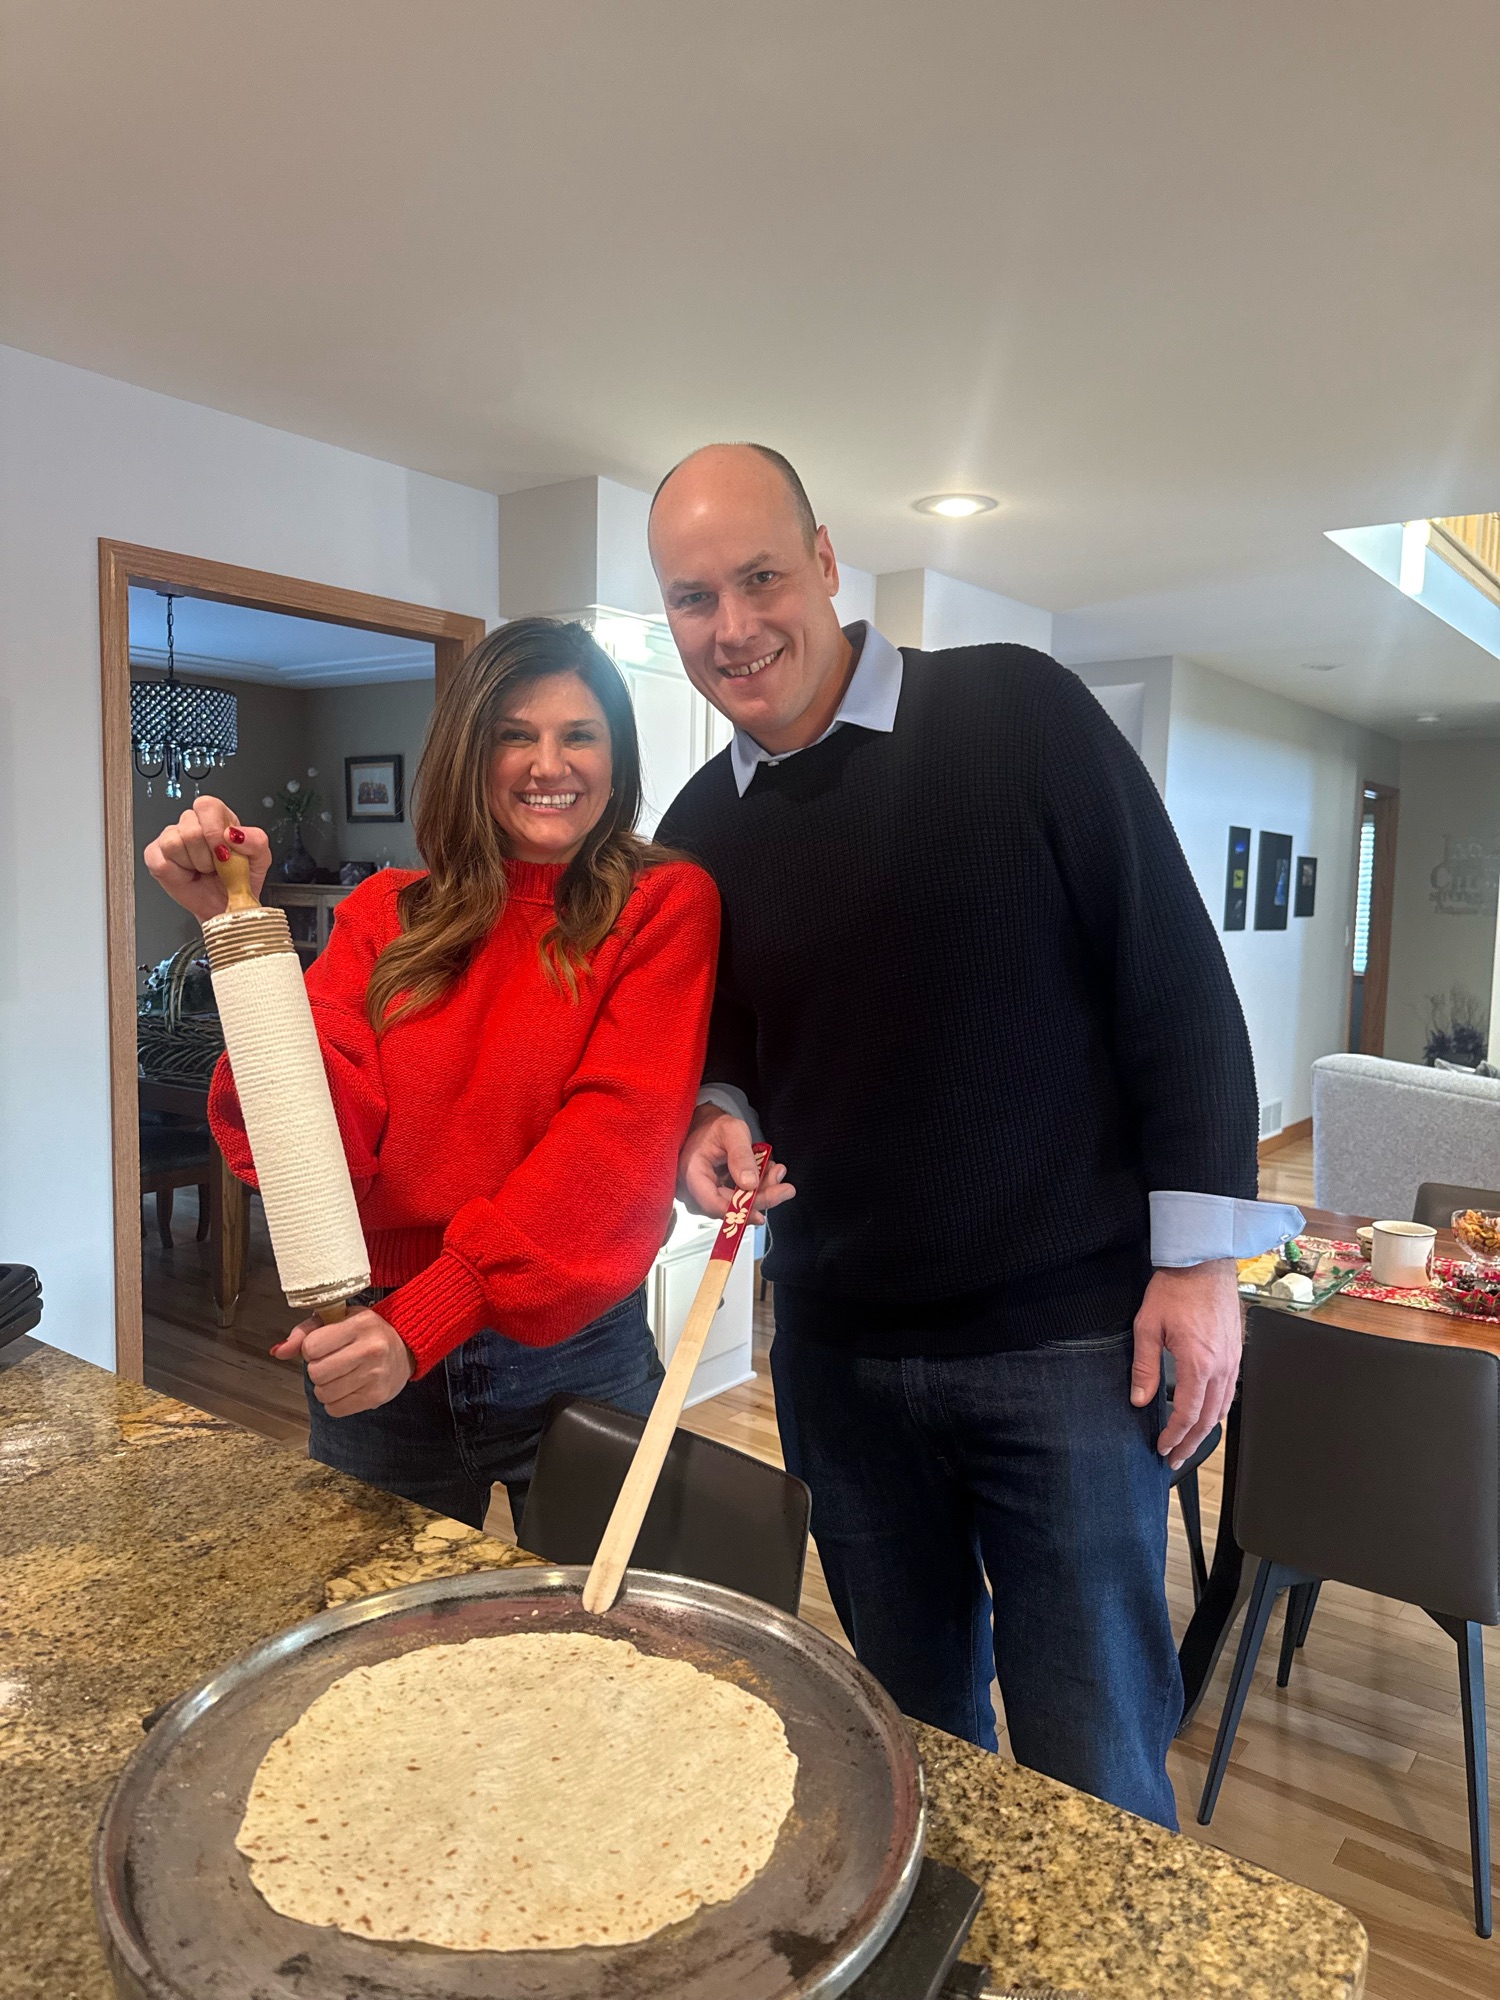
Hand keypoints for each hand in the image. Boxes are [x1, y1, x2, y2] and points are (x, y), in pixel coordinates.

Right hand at [143, 796, 271, 922]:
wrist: (228, 904)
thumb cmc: (241, 879)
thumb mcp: (260, 859)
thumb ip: (255, 840)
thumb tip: (233, 833)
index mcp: (217, 816)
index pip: (207, 806)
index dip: (214, 830)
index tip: (224, 852)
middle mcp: (192, 822)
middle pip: (190, 829)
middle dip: (208, 855)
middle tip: (216, 866)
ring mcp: (170, 837)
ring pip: (174, 843)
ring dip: (194, 864)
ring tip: (203, 870)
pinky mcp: (155, 855)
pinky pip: (161, 861)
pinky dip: (178, 874)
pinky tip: (188, 875)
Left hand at [272, 1308, 413, 1416]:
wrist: (406, 1348)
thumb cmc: (368, 1332)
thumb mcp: (339, 1319)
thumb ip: (305, 1332)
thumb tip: (278, 1351)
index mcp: (360, 1324)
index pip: (311, 1347)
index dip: (310, 1348)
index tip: (323, 1345)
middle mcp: (371, 1349)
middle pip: (316, 1372)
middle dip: (317, 1369)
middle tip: (332, 1362)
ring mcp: (375, 1375)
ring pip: (324, 1393)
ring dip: (325, 1387)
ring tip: (341, 1375)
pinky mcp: (376, 1397)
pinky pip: (335, 1409)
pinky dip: (335, 1401)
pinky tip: (348, 1387)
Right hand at [676, 1104, 794, 1223]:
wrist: (707, 1125)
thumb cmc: (716, 1126)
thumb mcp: (732, 1132)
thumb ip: (741, 1156)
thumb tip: (750, 1185)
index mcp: (691, 1173)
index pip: (712, 1203)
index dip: (737, 1213)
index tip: (760, 1215)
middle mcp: (694, 1188)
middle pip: (728, 1207)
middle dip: (759, 1198)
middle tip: (785, 1189)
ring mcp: (706, 1192)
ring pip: (736, 1204)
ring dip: (762, 1192)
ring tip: (778, 1172)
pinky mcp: (717, 1192)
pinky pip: (738, 1198)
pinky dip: (756, 1188)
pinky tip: (769, 1173)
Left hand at [1131, 1260, 1241, 1471]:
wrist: (1203, 1263)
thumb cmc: (1175, 1289)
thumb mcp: (1148, 1327)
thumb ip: (1144, 1367)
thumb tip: (1140, 1398)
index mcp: (1199, 1362)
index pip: (1188, 1413)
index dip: (1176, 1436)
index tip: (1164, 1448)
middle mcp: (1222, 1365)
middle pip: (1209, 1418)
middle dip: (1191, 1443)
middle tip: (1176, 1457)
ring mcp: (1233, 1358)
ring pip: (1223, 1407)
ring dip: (1206, 1429)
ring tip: (1189, 1442)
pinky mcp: (1236, 1351)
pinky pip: (1231, 1389)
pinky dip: (1218, 1409)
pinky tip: (1206, 1413)